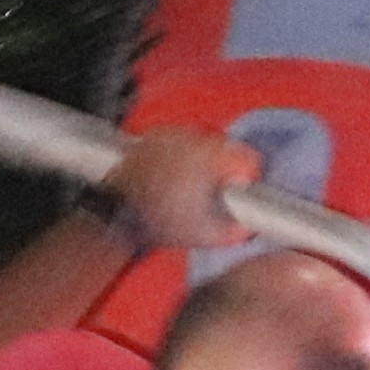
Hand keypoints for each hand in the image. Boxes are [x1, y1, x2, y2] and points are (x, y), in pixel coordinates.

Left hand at [101, 121, 258, 255]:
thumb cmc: (160, 222)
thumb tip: (250, 225)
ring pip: (205, 142)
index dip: (247, 177)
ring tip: (190, 184)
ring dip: (205, 160)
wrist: (119, 214)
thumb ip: (238, 230)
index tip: (239, 190)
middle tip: (212, 192)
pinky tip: (174, 174)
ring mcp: (173, 134)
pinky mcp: (156, 134)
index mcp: (211, 158)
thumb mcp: (208, 235)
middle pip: (228, 148)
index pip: (249, 158)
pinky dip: (183, 154)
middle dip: (225, 168)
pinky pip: (182, 140)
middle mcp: (194, 139)